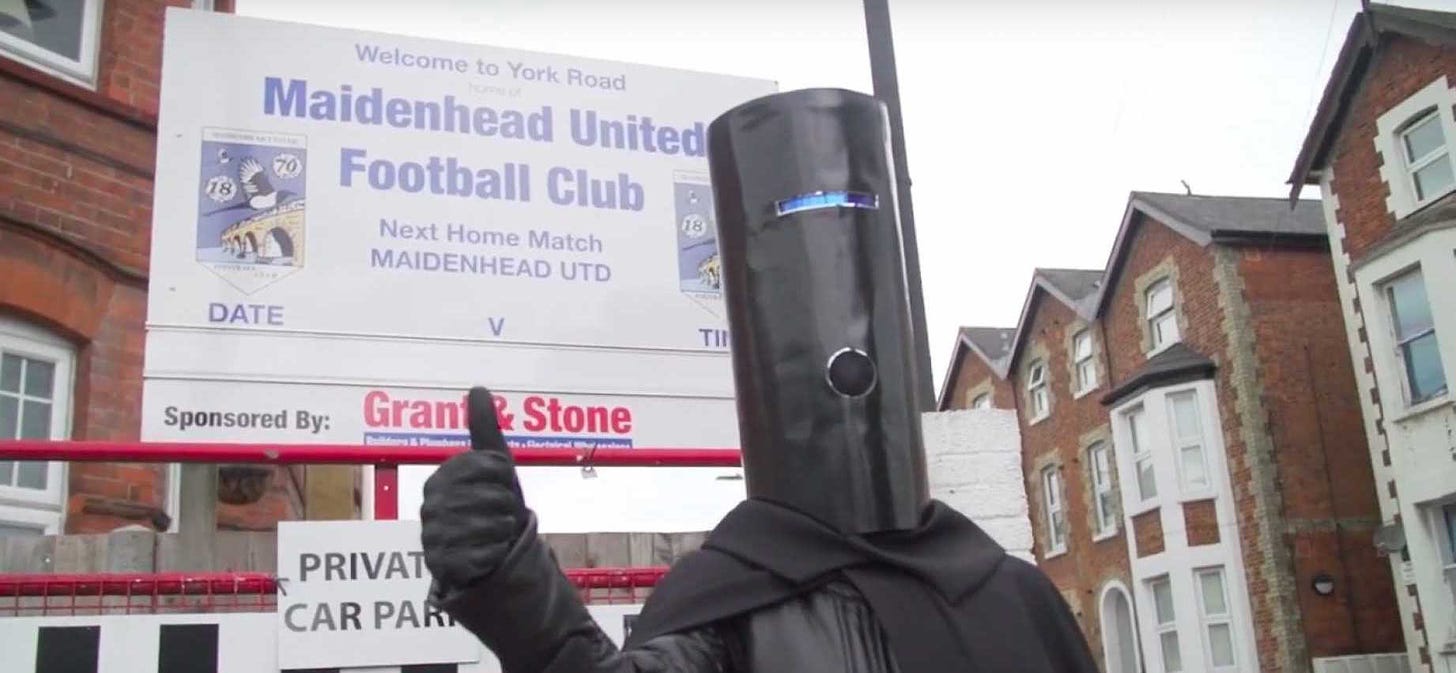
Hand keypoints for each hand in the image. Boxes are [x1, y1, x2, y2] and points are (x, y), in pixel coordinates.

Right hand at [420, 386, 528, 590]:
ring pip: (487, 528)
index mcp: (443, 476)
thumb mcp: (494, 467)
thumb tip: (476, 388)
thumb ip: (484, 429)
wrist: (489, 554)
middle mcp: (430, 504)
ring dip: (502, 532)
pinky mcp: (438, 566)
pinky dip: (492, 556)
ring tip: (495, 535)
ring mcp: (431, 535)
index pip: (491, 465)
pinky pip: (479, 557)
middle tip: (500, 516)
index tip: (501, 485)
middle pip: (492, 498)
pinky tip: (488, 555)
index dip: (505, 477)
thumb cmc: (491, 506)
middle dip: (506, 508)